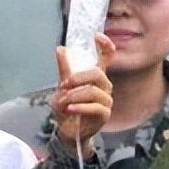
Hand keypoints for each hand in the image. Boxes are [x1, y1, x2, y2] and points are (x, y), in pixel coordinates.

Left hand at [50, 33, 114, 158]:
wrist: (66, 131)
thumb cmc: (66, 108)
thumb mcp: (62, 87)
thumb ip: (64, 70)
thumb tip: (61, 49)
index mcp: (95, 77)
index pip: (107, 58)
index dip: (106, 46)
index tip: (97, 37)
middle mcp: (103, 87)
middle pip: (98, 74)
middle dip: (79, 78)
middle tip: (64, 85)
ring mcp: (105, 101)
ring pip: (94, 91)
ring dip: (75, 95)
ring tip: (64, 102)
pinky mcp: (104, 115)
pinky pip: (96, 107)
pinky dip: (80, 107)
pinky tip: (70, 109)